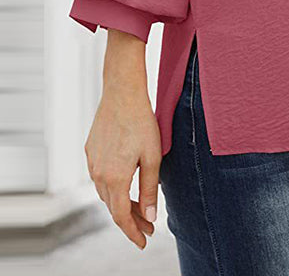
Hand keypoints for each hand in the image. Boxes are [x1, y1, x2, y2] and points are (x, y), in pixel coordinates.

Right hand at [85, 30, 161, 249]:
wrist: (122, 93)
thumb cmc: (141, 122)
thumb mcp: (152, 157)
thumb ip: (150, 189)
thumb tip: (149, 217)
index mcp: (114, 178)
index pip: (120, 217)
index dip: (132, 232)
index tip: (144, 241)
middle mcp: (98, 173)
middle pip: (112, 206)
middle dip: (130, 219)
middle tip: (147, 226)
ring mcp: (91, 161)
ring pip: (105, 192)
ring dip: (121, 202)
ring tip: (139, 206)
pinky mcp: (90, 150)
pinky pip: (100, 176)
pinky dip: (113, 186)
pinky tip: (125, 183)